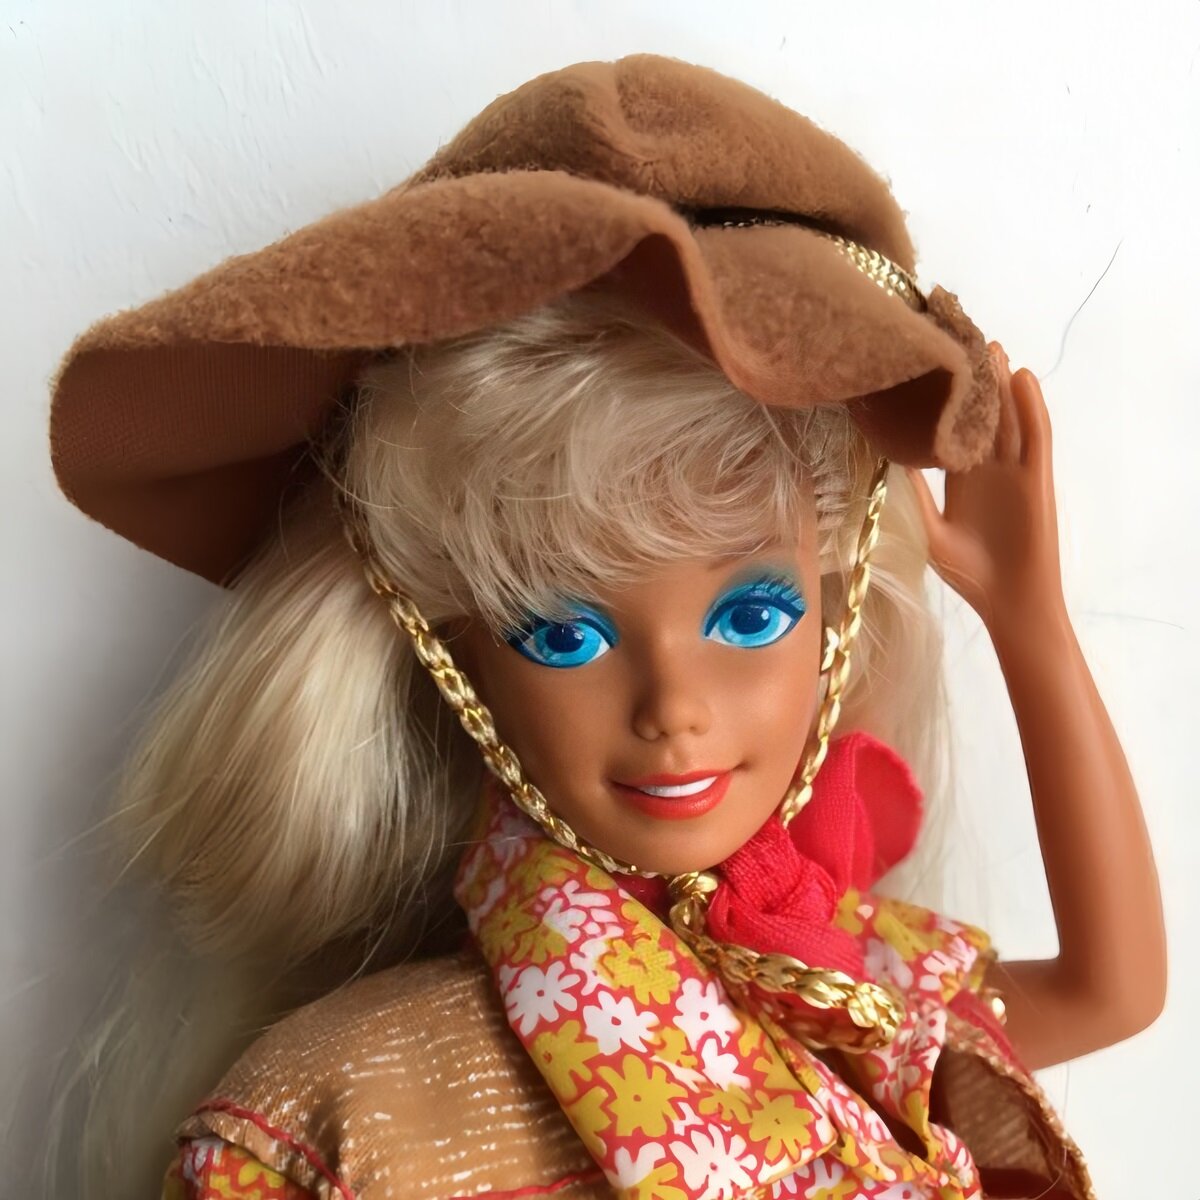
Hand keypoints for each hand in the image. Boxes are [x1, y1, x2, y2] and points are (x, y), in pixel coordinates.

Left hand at [907, 345, 1063, 632]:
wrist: (1007, 601)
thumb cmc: (967, 573)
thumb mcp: (929, 530)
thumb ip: (913, 495)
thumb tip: (884, 462)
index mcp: (959, 479)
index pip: (950, 429)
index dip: (940, 401)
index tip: (921, 370)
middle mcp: (986, 468)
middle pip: (980, 414)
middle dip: (971, 380)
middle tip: (954, 340)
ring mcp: (1014, 470)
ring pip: (1008, 416)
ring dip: (1000, 382)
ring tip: (987, 345)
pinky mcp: (1037, 477)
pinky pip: (1036, 435)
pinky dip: (1031, 406)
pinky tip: (1022, 378)